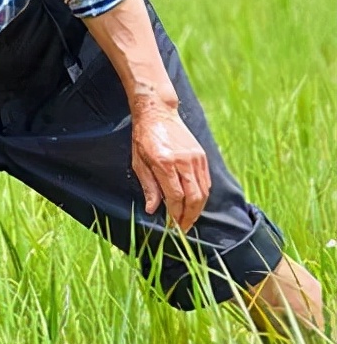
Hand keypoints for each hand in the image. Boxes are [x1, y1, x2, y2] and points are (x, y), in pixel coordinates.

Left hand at [131, 106, 210, 232]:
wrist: (157, 113)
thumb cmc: (143, 138)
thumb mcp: (138, 162)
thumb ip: (148, 186)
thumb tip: (153, 209)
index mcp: (165, 163)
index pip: (175, 197)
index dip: (174, 214)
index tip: (170, 226)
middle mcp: (184, 162)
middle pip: (193, 198)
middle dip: (189, 217)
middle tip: (182, 229)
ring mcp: (196, 158)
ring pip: (203, 192)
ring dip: (197, 209)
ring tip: (188, 220)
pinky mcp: (202, 156)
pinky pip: (206, 182)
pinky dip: (202, 196)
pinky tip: (194, 204)